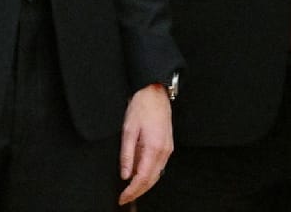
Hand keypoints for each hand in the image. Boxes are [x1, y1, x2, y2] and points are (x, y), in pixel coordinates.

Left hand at [117, 84, 172, 203]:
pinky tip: (140, 175)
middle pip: (152, 180)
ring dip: (144, 185)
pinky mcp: (168, 145)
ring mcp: (168, 148)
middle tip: (125, 198)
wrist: (155, 93)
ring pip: (157, 174)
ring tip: (131, 190)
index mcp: (154, 148)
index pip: (142, 178)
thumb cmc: (142, 107)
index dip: (132, 191)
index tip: (122, 197)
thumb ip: (127, 155)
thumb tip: (125, 174)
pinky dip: (150, 174)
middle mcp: (164, 151)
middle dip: (138, 192)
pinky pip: (159, 166)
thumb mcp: (128, 130)